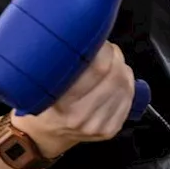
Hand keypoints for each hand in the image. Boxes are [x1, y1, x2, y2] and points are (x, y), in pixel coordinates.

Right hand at [12, 41, 135, 158]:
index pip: (98, 67)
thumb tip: (86, 33)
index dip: (104, 48)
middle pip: (115, 75)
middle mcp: (80, 117)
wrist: (41, 135)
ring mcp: (96, 126)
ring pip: (125, 86)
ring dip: (122, 69)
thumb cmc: (40, 101)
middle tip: (106, 49)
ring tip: (111, 63)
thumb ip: (63, 58)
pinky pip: (129, 100)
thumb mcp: (41, 77)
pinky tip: (117, 79)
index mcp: (61, 102)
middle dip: (115, 56)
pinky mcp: (109, 130)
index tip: (97, 40)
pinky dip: (127, 85)